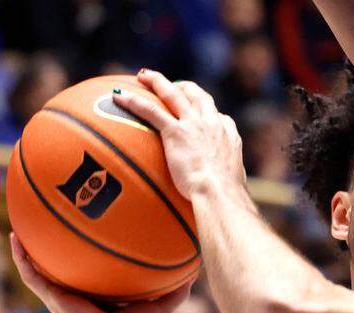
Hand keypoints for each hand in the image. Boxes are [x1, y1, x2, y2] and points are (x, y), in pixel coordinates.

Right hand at [10, 233, 193, 312]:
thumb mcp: (162, 305)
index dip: (91, 246)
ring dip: (30, 243)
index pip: (93, 263)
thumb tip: (197, 270)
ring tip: (22, 218)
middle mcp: (77, 288)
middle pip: (65, 259)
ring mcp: (61, 292)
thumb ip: (179, 289)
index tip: (90, 221)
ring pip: (40, 263)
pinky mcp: (51, 296)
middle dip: (58, 238)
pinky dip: (20, 257)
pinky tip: (13, 237)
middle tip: (54, 211)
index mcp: (99, 288)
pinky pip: (30, 273)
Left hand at [114, 69, 246, 199]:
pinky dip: (134, 101)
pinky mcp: (175, 132)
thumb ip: (227, 181)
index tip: (202, 115)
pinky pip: (151, 111)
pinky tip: (119, 96)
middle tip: (172, 85)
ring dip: (157, 82)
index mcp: (228, 136)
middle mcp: (212, 124)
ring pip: (173, 94)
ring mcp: (193, 125)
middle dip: (184, 87)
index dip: (209, 113)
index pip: (220, 117)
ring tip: (143, 76)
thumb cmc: (226, 195)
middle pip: (198, 95)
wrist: (220, 192)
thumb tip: (224, 195)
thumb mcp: (234, 184)